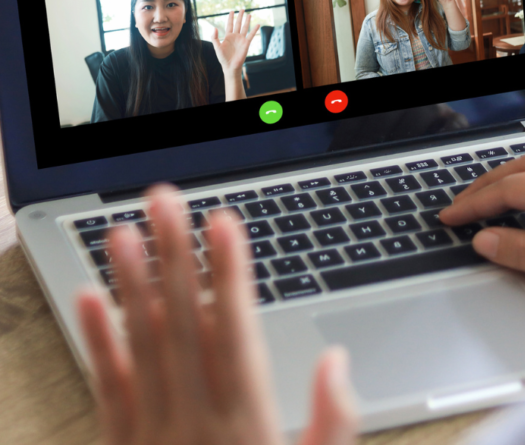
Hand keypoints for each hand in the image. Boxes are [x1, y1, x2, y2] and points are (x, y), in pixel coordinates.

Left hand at [76, 186, 357, 444]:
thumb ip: (335, 426)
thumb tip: (337, 359)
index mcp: (246, 428)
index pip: (235, 334)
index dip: (228, 275)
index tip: (223, 223)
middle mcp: (194, 425)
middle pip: (182, 325)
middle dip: (173, 256)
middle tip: (165, 199)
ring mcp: (153, 439)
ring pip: (140, 350)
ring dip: (130, 286)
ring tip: (122, 232)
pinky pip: (106, 393)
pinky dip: (98, 344)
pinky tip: (91, 298)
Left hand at [211, 9, 259, 71]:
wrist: (230, 66)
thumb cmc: (223, 58)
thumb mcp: (217, 47)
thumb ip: (215, 38)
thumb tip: (214, 28)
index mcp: (228, 36)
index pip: (229, 24)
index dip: (230, 18)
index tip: (232, 11)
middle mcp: (235, 36)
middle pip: (238, 24)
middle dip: (239, 16)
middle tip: (242, 9)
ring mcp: (241, 39)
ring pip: (245, 28)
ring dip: (247, 21)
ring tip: (249, 14)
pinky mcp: (246, 43)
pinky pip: (251, 35)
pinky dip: (254, 30)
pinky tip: (258, 24)